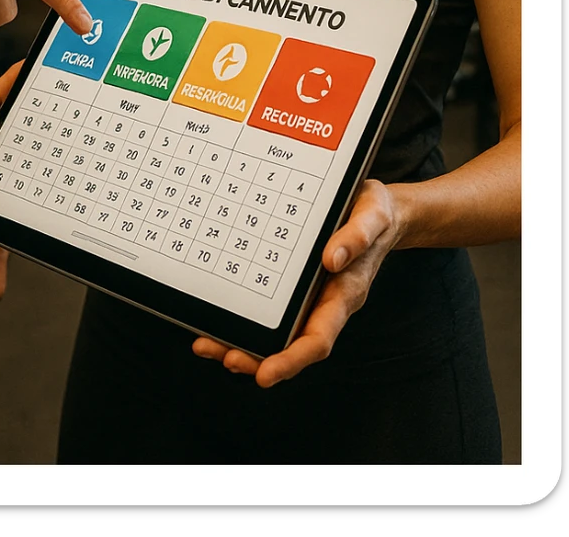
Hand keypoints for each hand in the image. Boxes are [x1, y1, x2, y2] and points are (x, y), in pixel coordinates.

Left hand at [192, 179, 407, 385]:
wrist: (377, 209)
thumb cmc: (374, 213)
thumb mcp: (373, 214)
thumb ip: (357, 235)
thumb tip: (332, 259)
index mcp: (344, 294)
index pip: (318, 339)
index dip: (291, 360)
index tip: (264, 375)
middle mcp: (324, 303)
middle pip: (290, 344)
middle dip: (257, 357)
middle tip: (224, 358)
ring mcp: (309, 295)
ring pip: (277, 331)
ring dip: (243, 342)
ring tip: (207, 344)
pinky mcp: (294, 282)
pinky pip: (270, 306)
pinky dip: (245, 315)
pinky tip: (218, 316)